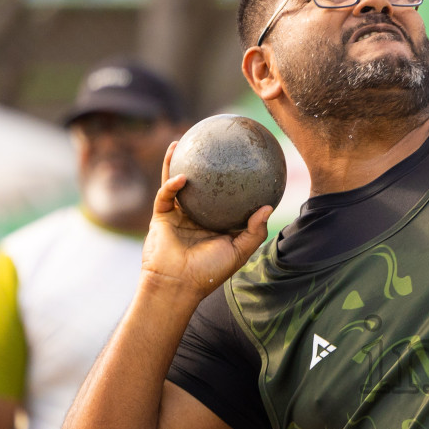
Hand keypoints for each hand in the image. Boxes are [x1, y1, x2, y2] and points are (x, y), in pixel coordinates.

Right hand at [142, 142, 272, 302]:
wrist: (177, 286)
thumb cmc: (209, 272)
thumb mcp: (239, 252)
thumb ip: (254, 230)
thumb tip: (267, 206)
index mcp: (215, 224)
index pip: (225, 198)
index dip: (232, 182)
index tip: (242, 162)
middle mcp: (196, 216)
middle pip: (199, 185)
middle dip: (200, 164)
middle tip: (208, 144)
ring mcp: (177, 215)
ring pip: (175, 183)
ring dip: (175, 163)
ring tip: (180, 142)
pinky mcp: (161, 217)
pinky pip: (165, 195)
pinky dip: (171, 184)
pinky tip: (181, 176)